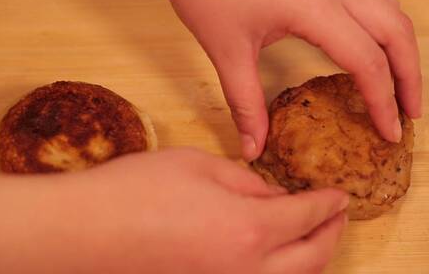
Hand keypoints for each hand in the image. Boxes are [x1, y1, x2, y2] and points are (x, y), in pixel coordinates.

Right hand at [0, 148, 348, 273]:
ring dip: (312, 258)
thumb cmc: (138, 190)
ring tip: (314, 234)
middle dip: (331, 235)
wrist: (88, 230)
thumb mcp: (199, 165)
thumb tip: (272, 194)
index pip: (307, 216)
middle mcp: (247, 268)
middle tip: (338, 214)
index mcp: (249, 229)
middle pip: (311, 259)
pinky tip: (276, 251)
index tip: (340, 195)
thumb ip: (245, 180)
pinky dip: (282, 269)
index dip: (329, 203)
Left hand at [155, 0, 421, 160]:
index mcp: (312, 6)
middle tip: (409, 113)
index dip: (382, 101)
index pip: (366, 61)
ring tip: (401, 83)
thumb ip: (244, 103)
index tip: (388, 132)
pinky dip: (385, 25)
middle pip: (395, 31)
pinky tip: (375, 45)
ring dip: (402, 48)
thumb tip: (253, 147)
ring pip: (390, 8)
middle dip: (410, 76)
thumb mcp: (225, 51)